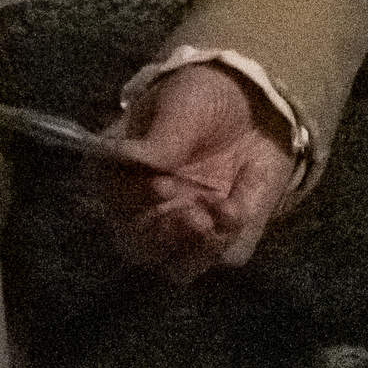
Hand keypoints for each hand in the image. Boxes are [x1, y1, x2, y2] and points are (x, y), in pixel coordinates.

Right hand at [87, 61, 299, 278]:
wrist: (258, 106)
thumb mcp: (183, 104)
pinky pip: (225, 256)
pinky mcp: (223, 240)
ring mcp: (183, 233)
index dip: (130, 201)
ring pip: (177, 267)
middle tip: (193, 215)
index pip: (108, 200)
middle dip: (164, 237)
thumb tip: (130, 157)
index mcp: (119, 175)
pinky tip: (241, 204)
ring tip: (221, 214)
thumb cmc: (205, 100)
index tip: (159, 184)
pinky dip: (234, 236)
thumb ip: (160, 136)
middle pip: (137, 247)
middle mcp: (144, 213)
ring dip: (198, 249)